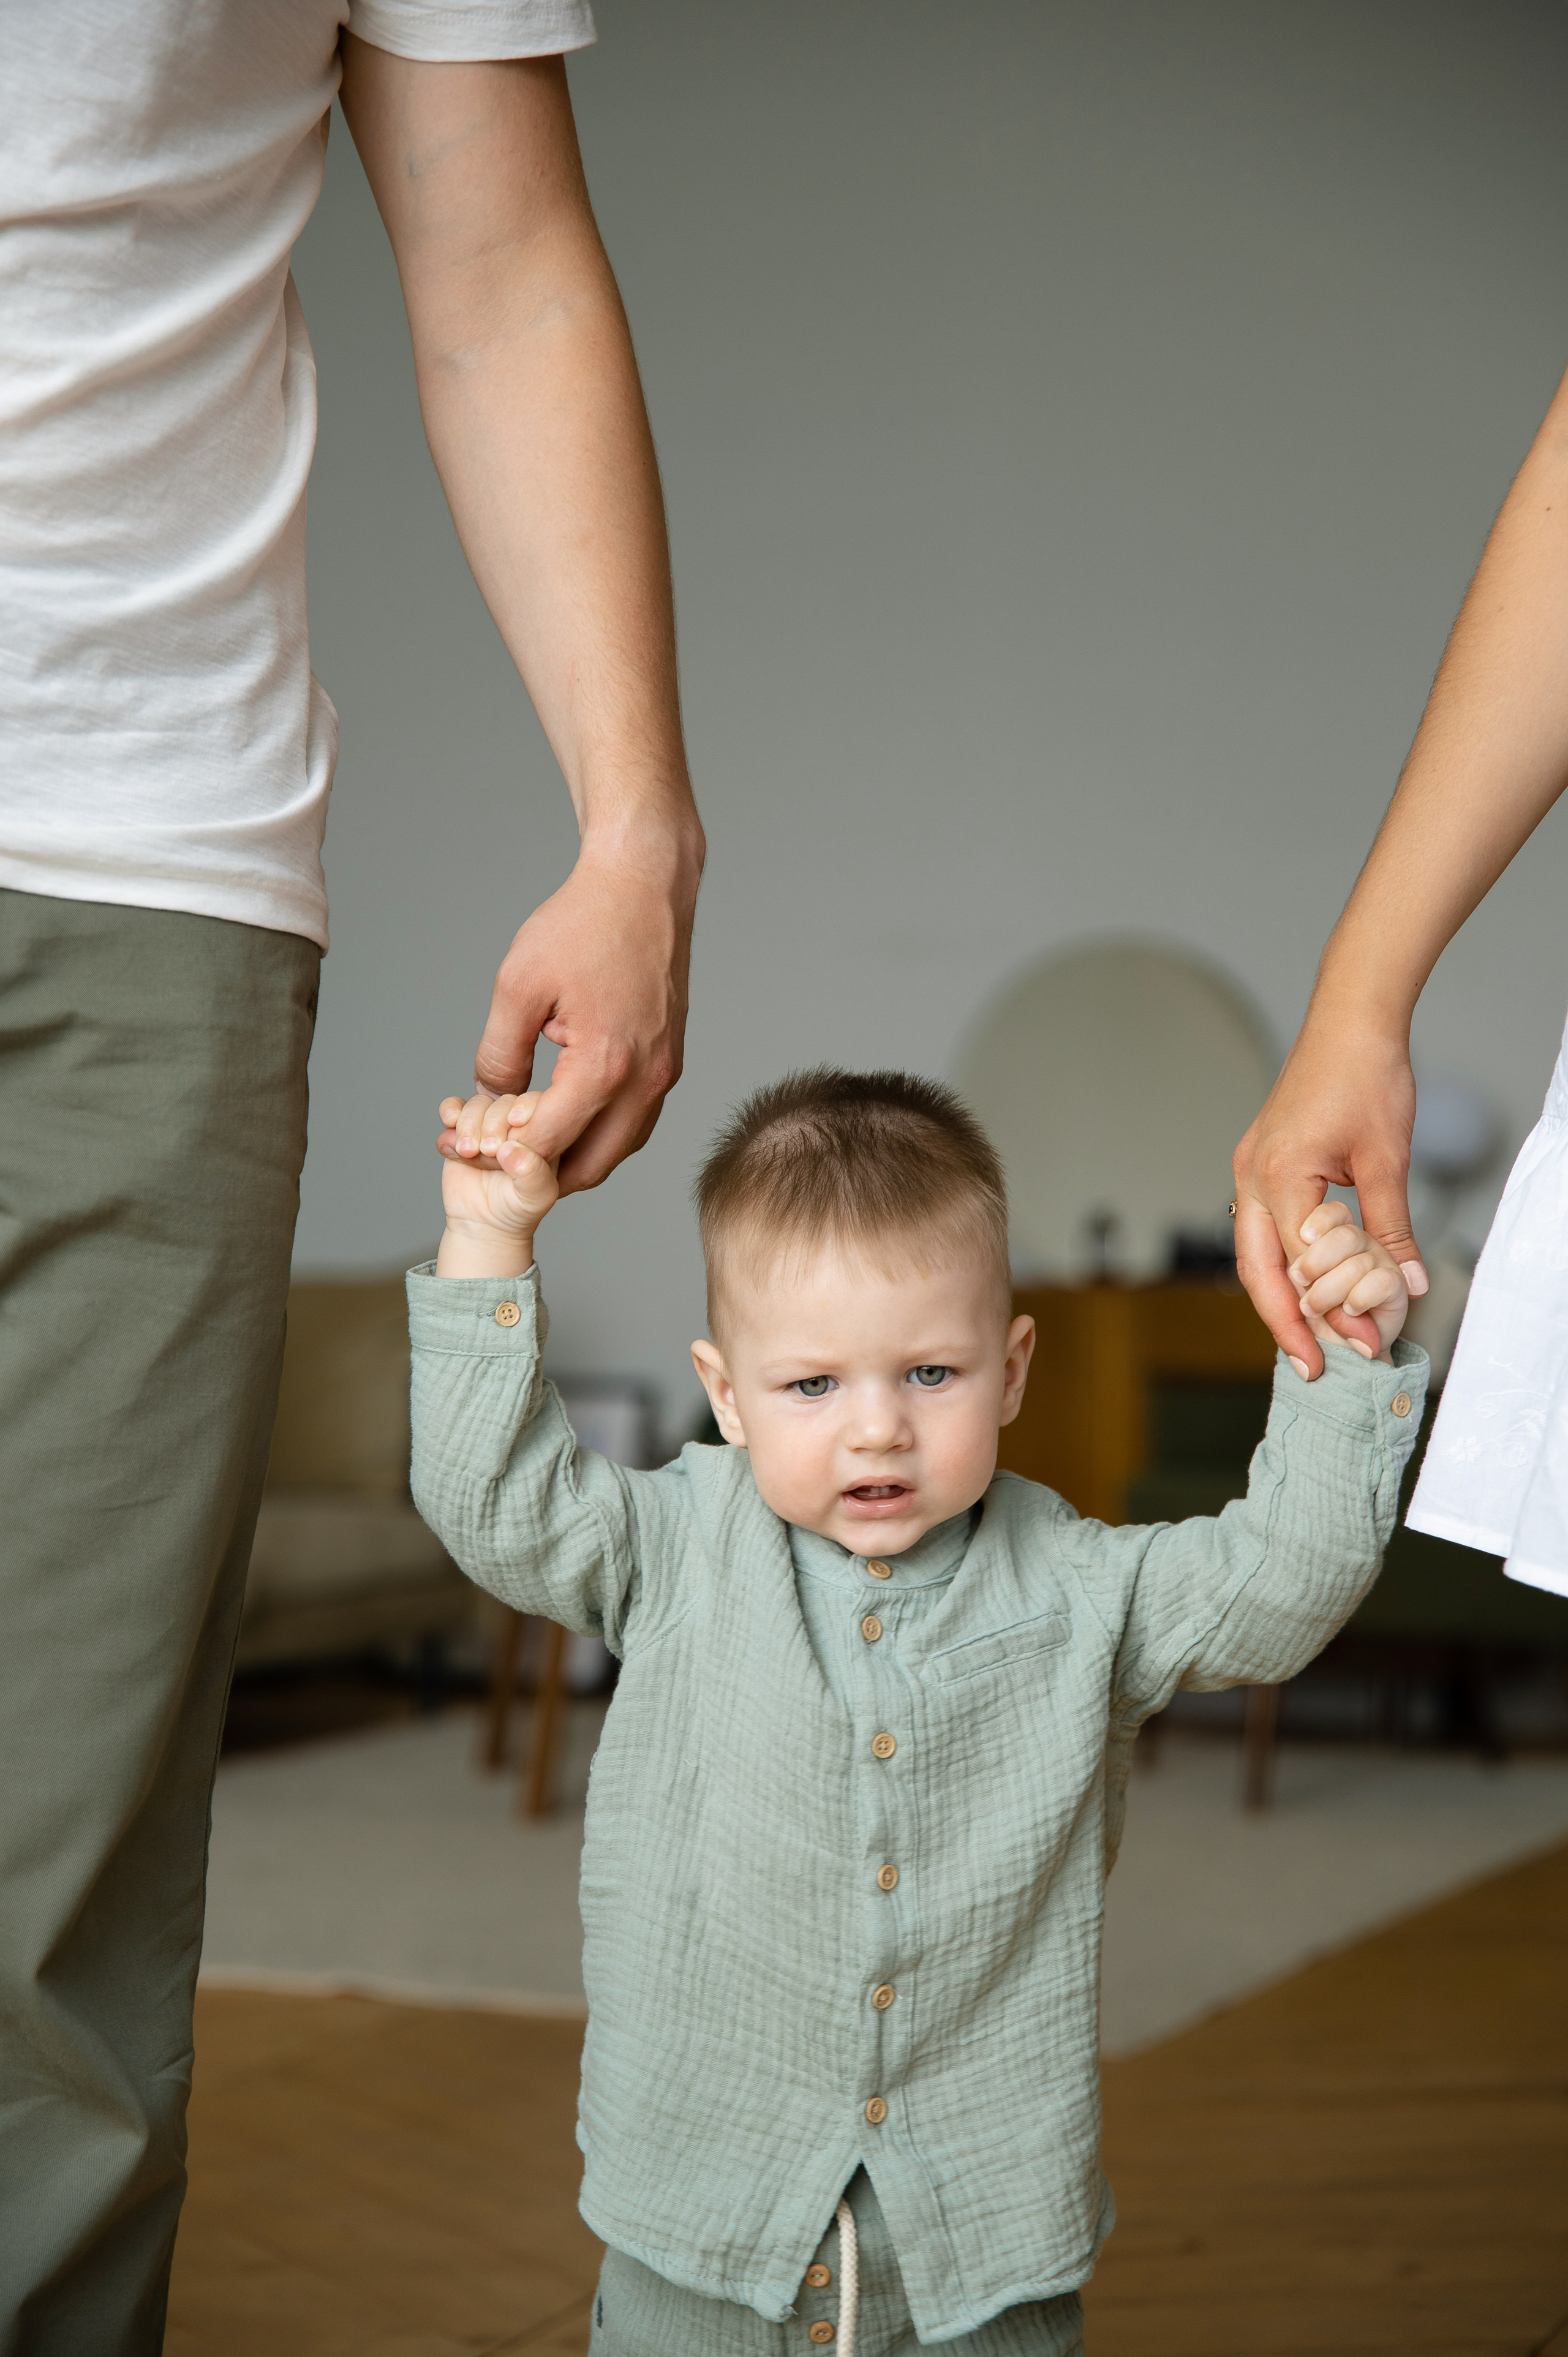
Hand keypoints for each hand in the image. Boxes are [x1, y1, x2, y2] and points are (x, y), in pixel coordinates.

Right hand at [436, 1091, 559, 1278]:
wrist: (485, 1225)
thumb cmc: (519, 1209)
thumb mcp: (536, 1197)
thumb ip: (531, 1173)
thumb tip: (511, 1149)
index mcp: (544, 1132)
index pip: (540, 1105)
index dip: (525, 1108)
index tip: (515, 1124)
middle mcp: (517, 1123)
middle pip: (504, 1102)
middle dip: (493, 1123)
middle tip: (488, 1151)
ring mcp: (488, 1124)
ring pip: (478, 1104)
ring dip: (469, 1124)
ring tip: (468, 1152)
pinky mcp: (462, 1130)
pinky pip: (454, 1107)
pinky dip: (450, 1112)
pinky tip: (450, 1129)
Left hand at [470, 834, 699, 1195]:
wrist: (643, 884)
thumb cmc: (583, 924)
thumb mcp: (517, 987)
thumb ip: (499, 1054)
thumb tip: (488, 1098)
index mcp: (605, 1066)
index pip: (548, 1144)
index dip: (503, 1155)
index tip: (471, 1150)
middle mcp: (645, 1080)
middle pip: (591, 1167)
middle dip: (541, 1174)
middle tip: (500, 1161)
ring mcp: (664, 1074)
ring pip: (619, 1148)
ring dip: (575, 1157)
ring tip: (528, 1142)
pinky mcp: (670, 1061)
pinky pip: (636, 1120)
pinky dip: (602, 1131)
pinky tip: (566, 1115)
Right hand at [1233, 1016, 1426, 1377]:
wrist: (1349, 1020)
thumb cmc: (1364, 1075)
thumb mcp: (1387, 1160)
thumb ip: (1391, 1229)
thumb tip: (1406, 1286)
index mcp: (1278, 1175)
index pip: (1298, 1266)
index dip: (1329, 1312)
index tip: (1364, 1343)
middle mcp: (1250, 1176)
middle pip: (1255, 1271)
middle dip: (1284, 1324)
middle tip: (1315, 1368)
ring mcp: (1250, 1170)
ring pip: (1253, 1254)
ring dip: (1281, 1299)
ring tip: (1313, 1339)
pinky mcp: (1261, 1164)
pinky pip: (1263, 1229)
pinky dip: (1283, 1265)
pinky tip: (1309, 1286)